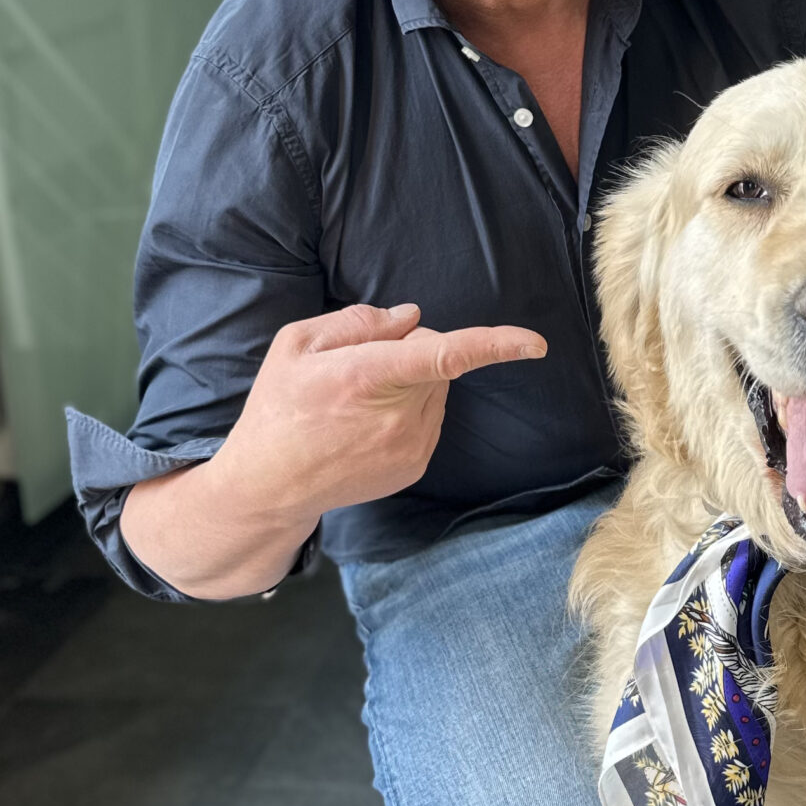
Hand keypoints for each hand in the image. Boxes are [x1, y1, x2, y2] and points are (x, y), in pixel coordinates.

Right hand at [213, 300, 545, 526]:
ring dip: (412, 380)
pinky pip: (430, 416)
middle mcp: (396, 416)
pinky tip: (366, 422)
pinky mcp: (415, 465)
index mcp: (365, 377)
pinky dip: (409, 408)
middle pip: (436, 358)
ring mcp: (409, 446)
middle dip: (412, 348)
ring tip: (357, 398)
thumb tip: (412, 319)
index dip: (495, 344)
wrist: (270, 486)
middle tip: (361, 362)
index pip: (445, 355)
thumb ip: (358, 322)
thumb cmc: (278, 408)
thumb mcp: (296, 345)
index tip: (535, 344)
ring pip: (436, 388)